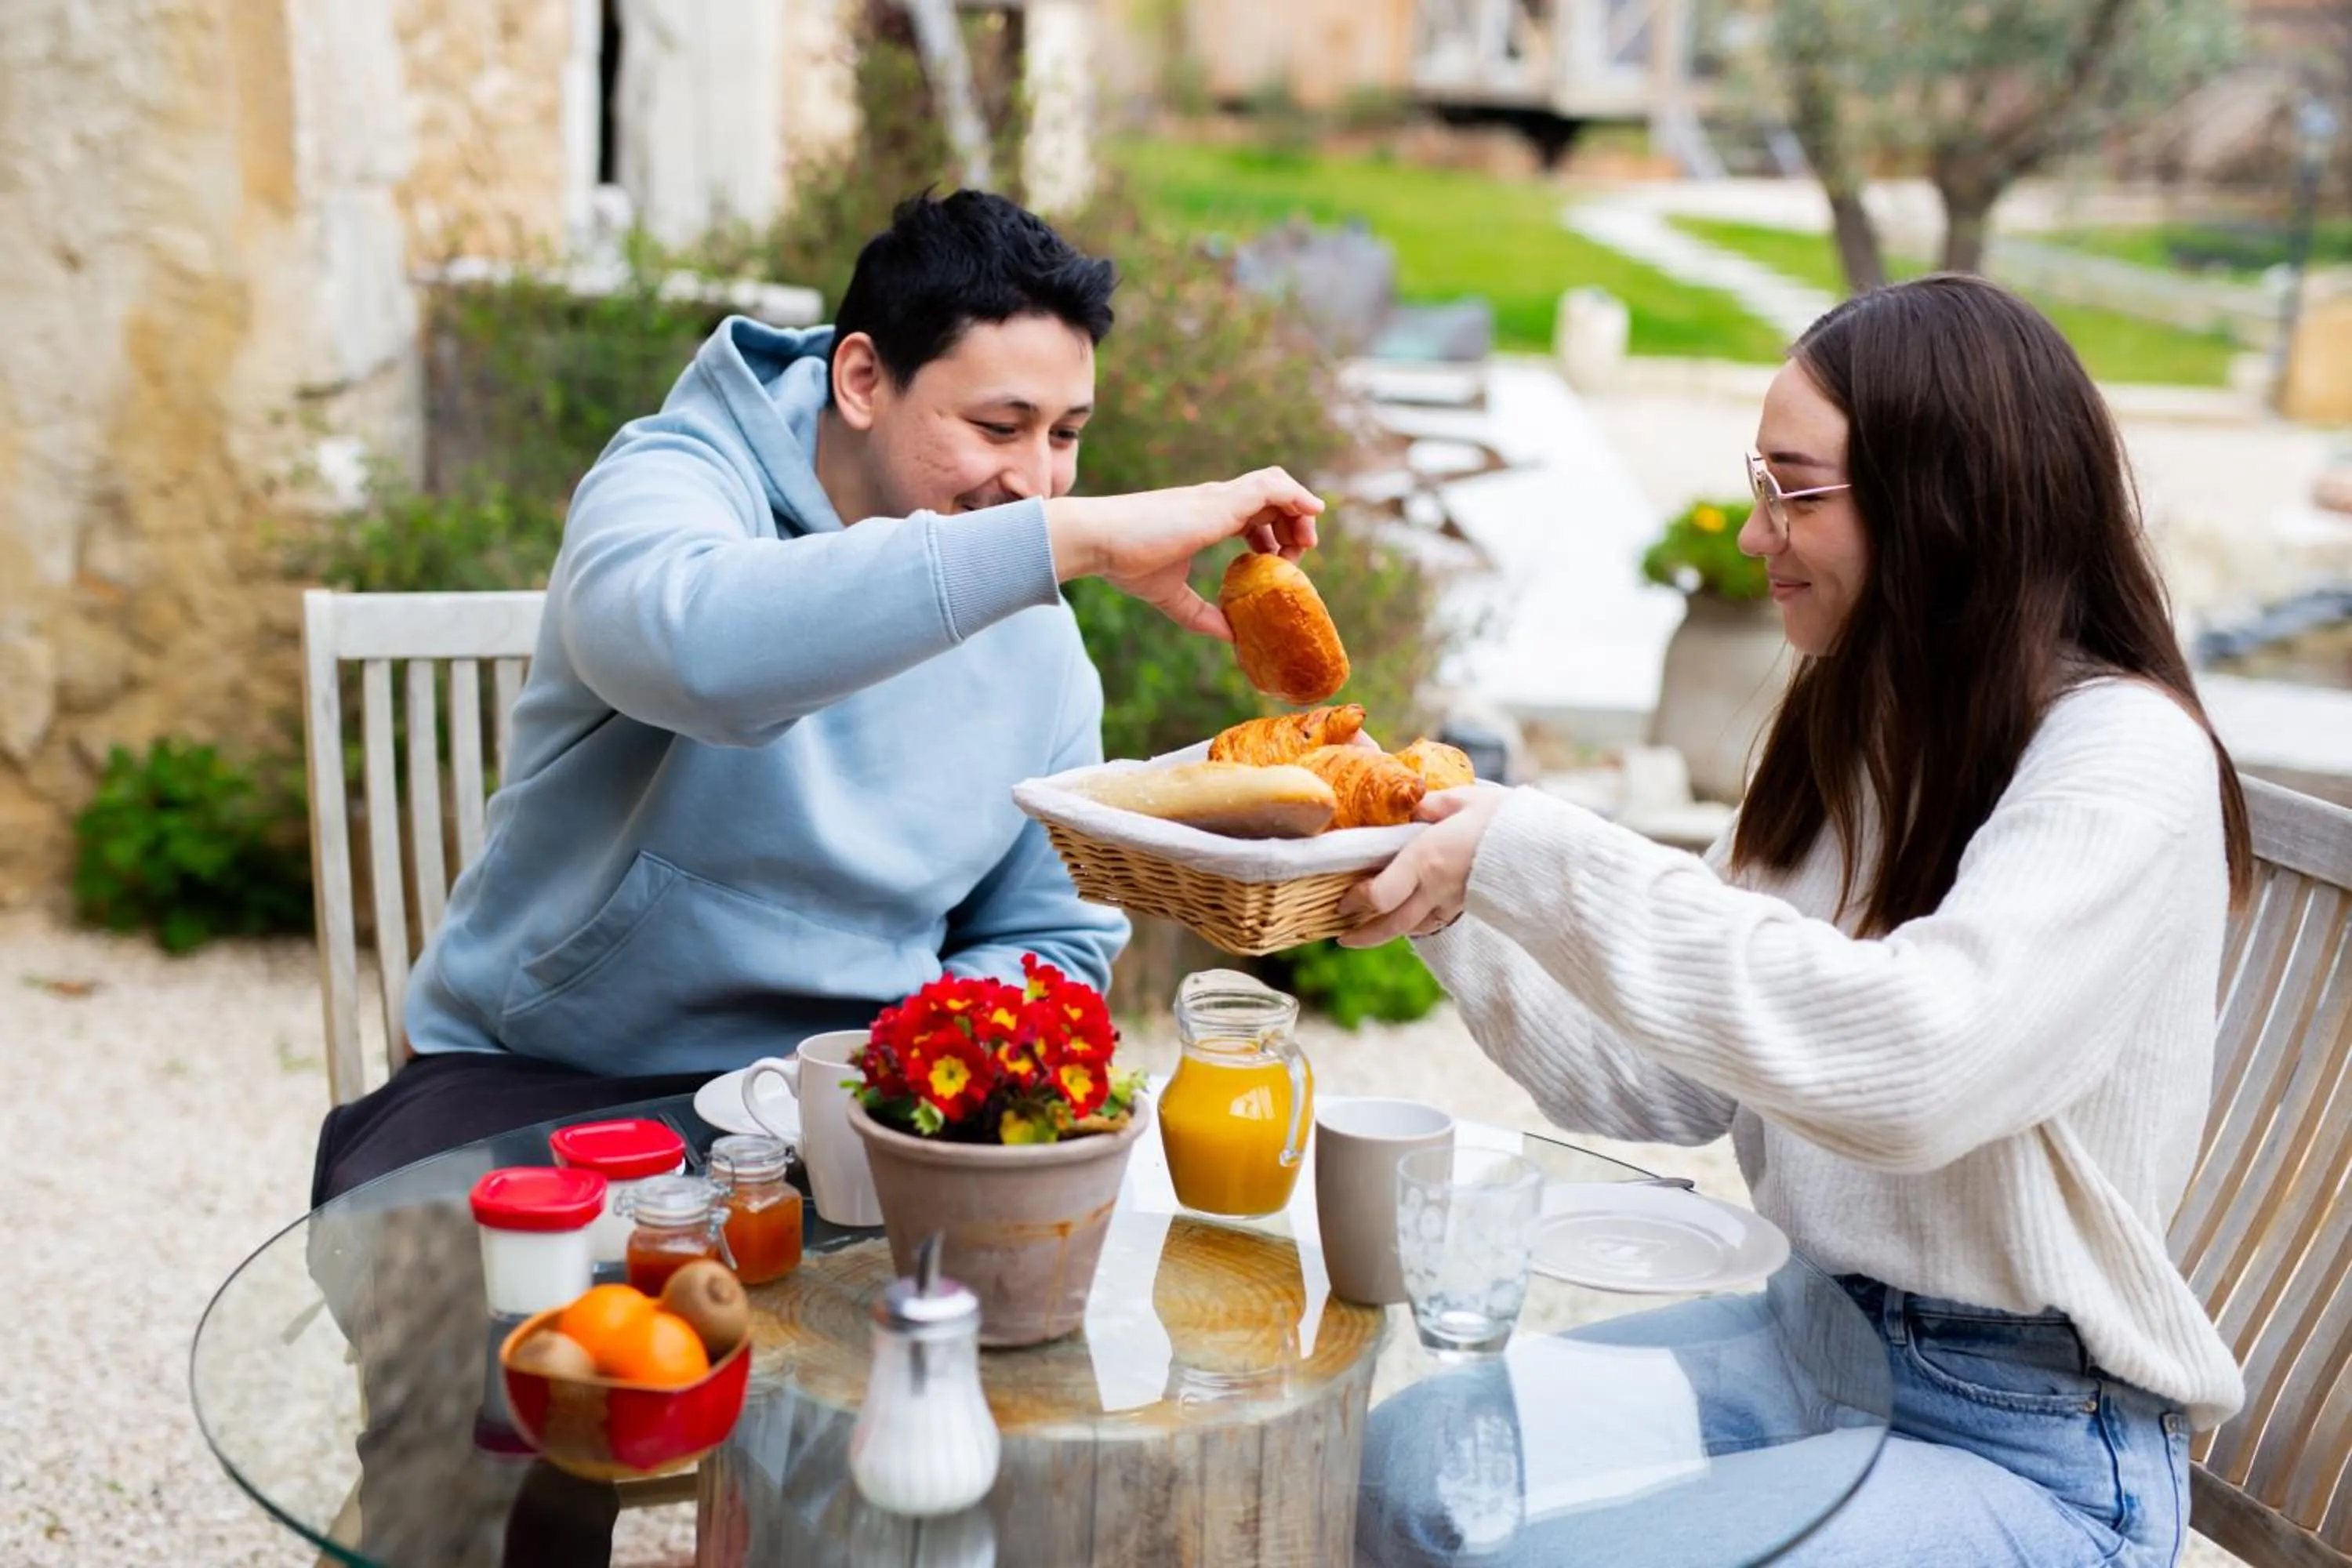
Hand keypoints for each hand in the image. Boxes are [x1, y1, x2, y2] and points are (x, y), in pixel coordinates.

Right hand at [1045, 468, 1324, 637]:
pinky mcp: (1219, 502)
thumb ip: (1201, 615)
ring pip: (1276, 487)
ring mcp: (1219, 498)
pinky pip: (1271, 486)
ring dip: (1299, 510)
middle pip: (1271, 499)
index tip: (1280, 561)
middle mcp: (1216, 501)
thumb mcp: (1170, 595)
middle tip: (1299, 554)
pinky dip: (1296, 493)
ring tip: (1306, 541)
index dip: (1274, 533)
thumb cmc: (1125, 561)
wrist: (1099, 539)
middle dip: (1293, 524)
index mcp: (1206, 517)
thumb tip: (1230, 637)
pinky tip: (1312, 511)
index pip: (1254, 513)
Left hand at [1336, 785, 1509, 945]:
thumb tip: (1410, 806)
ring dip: (1387, 931)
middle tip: (1343, 937)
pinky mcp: (1468, 905)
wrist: (1548, 847)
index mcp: (1427, 860)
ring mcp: (1453, 901)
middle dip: (1363, 936)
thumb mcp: (1463, 799)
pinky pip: (1433, 921)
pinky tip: (1407, 915)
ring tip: (1367, 927)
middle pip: (1391, 925)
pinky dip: (1414, 923)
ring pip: (1412, 928)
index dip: (1356, 902)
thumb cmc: (1505, 818)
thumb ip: (1430, 805)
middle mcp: (1436, 888)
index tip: (1341, 900)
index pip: (1380, 895)